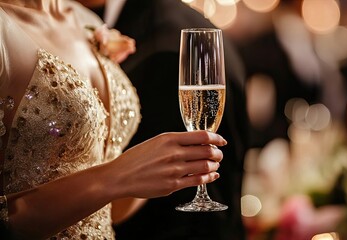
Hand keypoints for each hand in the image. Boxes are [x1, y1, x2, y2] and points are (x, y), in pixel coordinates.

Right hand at [106, 131, 226, 198]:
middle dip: (217, 153)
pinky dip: (209, 178)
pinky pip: (198, 180)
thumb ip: (175, 141)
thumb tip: (197, 143)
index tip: (222, 140)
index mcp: (169, 139)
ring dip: (214, 166)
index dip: (216, 138)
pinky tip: (212, 176)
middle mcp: (174, 153)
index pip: (202, 136)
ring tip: (215, 165)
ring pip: (205, 166)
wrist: (120, 177)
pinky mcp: (173, 185)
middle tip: (219, 154)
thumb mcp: (156, 142)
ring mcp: (174, 170)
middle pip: (207, 151)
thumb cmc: (137, 158)